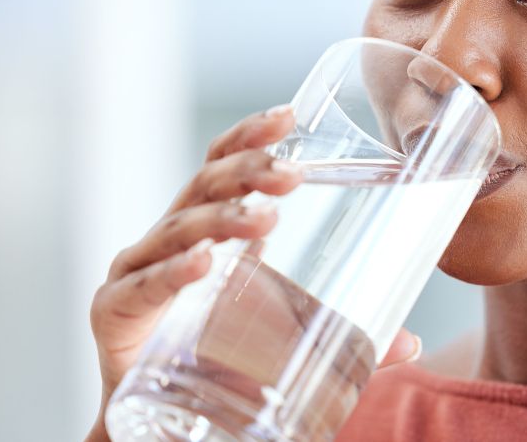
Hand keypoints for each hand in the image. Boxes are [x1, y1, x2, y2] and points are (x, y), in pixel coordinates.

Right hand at [85, 105, 421, 441]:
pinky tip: (203, 264)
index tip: (290, 116)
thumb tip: (411, 342)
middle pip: (203, 184)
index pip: (224, 164)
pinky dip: (172, 273)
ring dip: (221, 218)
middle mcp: (170, 238)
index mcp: (210, 229)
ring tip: (265, 220)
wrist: (166, 423)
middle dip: (247, 170)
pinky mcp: (114, 313)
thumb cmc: (223, 360)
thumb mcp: (289, 340)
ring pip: (177, 227)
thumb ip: (346, 338)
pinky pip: (141, 286)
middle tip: (291, 174)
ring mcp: (138, 271)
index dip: (251, 136)